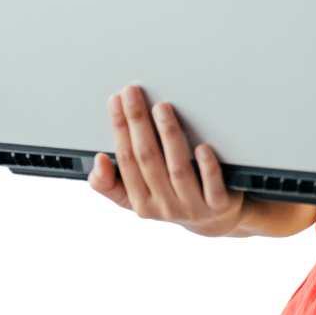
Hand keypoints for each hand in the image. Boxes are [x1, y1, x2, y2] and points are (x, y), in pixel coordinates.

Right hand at [87, 84, 245, 238]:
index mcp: (140, 202)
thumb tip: (99, 161)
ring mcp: (191, 205)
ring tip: (163, 108)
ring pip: (177, 169)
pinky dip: (206, 166)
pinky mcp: (216, 204)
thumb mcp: (137, 197)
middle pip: (147, 159)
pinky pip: (211, 185)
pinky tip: (202, 146)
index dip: (119, 128)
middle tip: (133, 93)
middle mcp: (164, 205)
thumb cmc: (172, 199)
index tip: (116, 101)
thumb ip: (112, 182)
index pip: (125, 160)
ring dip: (169, 136)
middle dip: (137, 122)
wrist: (213, 221)